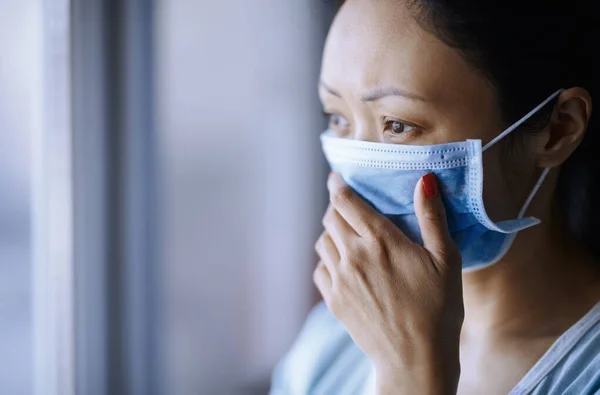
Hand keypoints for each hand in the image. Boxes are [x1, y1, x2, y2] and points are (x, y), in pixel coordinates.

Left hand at [313, 172, 463, 394]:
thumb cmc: (438, 309)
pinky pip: (320, 268)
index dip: (338, 185)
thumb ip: (432, 217)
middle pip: (330, 217)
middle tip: (348, 207)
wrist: (416, 358)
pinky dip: (327, 260)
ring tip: (347, 236)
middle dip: (337, 207)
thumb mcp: (446, 260)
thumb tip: (424, 181)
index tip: (336, 178)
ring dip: (332, 232)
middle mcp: (354, 256)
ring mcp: (340, 279)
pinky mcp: (334, 300)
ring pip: (322, 241)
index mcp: (381, 241)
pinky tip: (343, 265)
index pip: (347, 202)